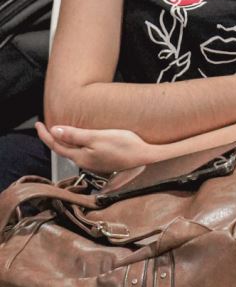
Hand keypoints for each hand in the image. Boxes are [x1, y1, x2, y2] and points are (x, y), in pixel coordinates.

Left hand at [36, 122, 165, 173]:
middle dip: (53, 138)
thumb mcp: (97, 137)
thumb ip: (75, 135)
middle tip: (46, 126)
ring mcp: (95, 162)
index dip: (45, 135)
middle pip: (63, 150)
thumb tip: (55, 131)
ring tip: (61, 130)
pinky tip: (81, 138)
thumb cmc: (125, 146)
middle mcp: (85, 162)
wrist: (146, 157)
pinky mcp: (104, 161)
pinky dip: (77, 144)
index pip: (56, 145)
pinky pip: (84, 152)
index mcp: (81, 156)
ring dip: (65, 141)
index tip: (38, 124)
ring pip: (73, 151)